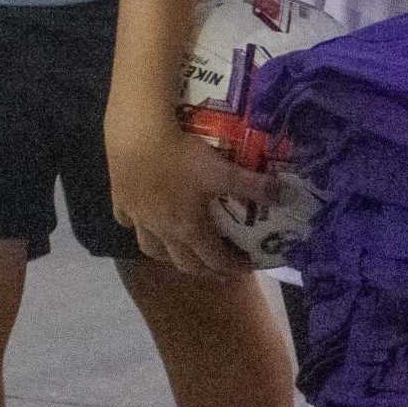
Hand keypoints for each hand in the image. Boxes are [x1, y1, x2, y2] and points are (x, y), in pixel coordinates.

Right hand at [107, 113, 277, 278]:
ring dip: (169, 256)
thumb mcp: (222, 171)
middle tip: (219, 269)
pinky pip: (128, 222)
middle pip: (183, 262)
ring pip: (152, 249)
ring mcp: (138, 218)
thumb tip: (286, 196)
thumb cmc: (181, 157)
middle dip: (203, 269)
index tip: (246, 269)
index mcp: (189, 229)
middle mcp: (162, 231)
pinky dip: (137, 227)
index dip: (231, 266)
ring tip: (180, 254)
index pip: (213, 259)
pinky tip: (142, 221)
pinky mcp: (120, 201)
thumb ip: (254, 186)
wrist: (136, 136)